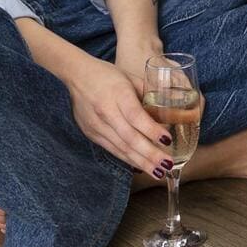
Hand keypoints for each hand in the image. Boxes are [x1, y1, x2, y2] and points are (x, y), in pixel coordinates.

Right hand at [51, 47, 173, 177]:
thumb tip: (168, 112)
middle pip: (129, 137)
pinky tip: (141, 166)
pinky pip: (112, 149)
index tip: (167, 140)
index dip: (151, 130)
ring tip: (158, 172)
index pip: (136, 116)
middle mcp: (106, 111)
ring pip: (121, 147)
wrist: (77, 75)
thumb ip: (149, 95)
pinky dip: (127, 159)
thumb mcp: (132, 78)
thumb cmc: (109, 74)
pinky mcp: (92, 133)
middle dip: (149, 154)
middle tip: (167, 165)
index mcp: (118, 93)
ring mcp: (97, 125)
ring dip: (141, 162)